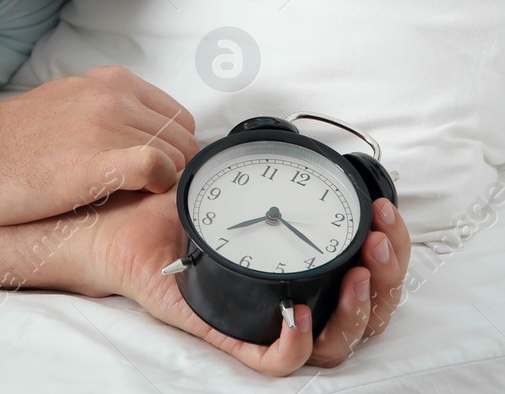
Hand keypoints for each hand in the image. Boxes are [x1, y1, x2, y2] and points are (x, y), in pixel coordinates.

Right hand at [0, 66, 197, 225]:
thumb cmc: (5, 145)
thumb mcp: (65, 106)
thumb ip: (106, 114)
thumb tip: (143, 144)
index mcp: (109, 81)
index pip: (177, 117)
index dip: (173, 151)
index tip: (156, 176)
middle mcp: (113, 96)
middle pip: (183, 138)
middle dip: (175, 170)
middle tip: (145, 197)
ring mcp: (106, 127)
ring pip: (178, 155)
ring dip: (166, 185)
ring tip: (132, 202)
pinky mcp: (96, 162)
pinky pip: (161, 170)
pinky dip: (159, 188)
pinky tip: (131, 200)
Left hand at [86, 190, 410, 376]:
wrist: (113, 224)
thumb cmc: (166, 209)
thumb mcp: (231, 181)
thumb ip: (267, 172)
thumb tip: (300, 146)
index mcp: (298, 267)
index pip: (367, 275)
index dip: (391, 252)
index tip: (387, 215)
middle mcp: (289, 297)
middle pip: (364, 311)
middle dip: (389, 276)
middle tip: (379, 239)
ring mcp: (260, 318)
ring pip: (333, 344)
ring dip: (358, 309)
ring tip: (358, 270)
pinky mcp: (225, 330)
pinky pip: (272, 360)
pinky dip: (295, 345)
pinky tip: (303, 313)